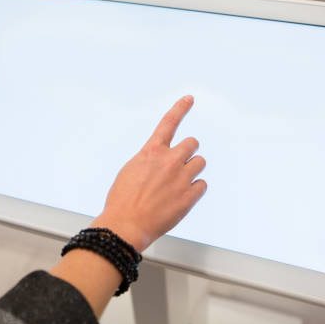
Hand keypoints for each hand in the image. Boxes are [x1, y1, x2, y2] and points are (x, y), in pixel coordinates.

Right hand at [92, 95, 206, 252]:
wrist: (126, 224)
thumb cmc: (122, 200)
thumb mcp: (130, 170)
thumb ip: (149, 161)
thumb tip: (159, 162)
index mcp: (151, 152)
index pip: (169, 123)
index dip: (180, 109)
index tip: (189, 99)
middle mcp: (169, 161)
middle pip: (192, 143)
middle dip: (188, 151)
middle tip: (180, 163)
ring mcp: (181, 178)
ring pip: (200, 162)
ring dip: (192, 169)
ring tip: (178, 183)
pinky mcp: (189, 196)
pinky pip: (202, 185)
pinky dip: (194, 190)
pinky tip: (181, 197)